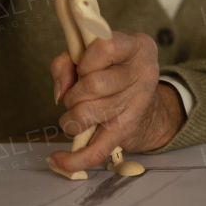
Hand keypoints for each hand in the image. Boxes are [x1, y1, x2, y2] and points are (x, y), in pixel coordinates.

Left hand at [47, 32, 186, 172]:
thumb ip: (67, 62)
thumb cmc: (113, 72)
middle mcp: (143, 73)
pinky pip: (97, 150)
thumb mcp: (93, 54)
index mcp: (137, 47)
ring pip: (87, 114)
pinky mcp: (127, 131)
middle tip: (77, 94)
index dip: (86, 59)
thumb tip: (60, 92)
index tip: (83, 67)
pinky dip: (74, 158)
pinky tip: (58, 158)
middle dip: (74, 92)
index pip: (105, 46)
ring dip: (70, 116)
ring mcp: (137, 104)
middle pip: (93, 85)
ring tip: (75, 112)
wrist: (146, 103)